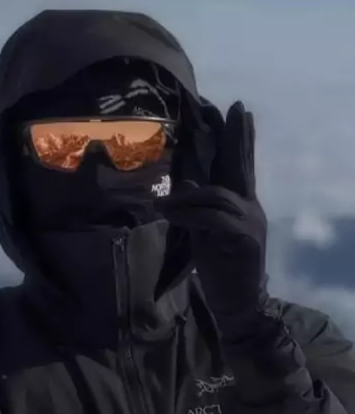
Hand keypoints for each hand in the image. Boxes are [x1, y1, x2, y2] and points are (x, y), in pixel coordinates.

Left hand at [157, 101, 268, 339]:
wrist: (236, 305)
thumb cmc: (219, 270)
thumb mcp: (203, 233)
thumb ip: (198, 208)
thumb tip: (186, 181)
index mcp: (242, 205)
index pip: (241, 166)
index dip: (240, 139)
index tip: (240, 111)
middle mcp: (251, 208)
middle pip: (241, 167)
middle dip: (236, 137)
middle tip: (235, 109)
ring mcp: (251, 222)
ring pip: (217, 195)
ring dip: (186, 198)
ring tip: (163, 204)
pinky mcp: (245, 239)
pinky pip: (213, 219)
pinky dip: (189, 215)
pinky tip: (170, 215)